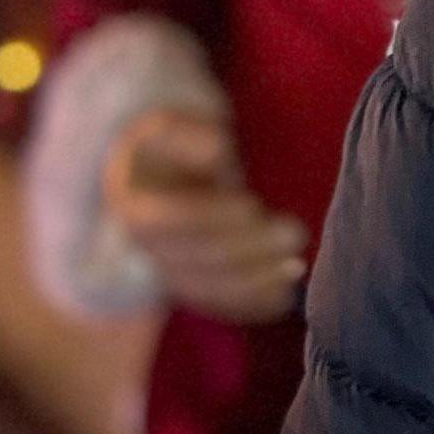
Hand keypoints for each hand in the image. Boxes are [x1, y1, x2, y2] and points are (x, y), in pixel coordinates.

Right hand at [103, 108, 309, 323]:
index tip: (252, 205)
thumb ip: (189, 136)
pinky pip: (221, 304)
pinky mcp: (195, 287)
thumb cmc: (168, 148)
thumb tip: (219, 151)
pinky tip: (285, 296)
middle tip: (296, 233)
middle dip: (249, 250)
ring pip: (210, 290)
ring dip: (255, 284)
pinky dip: (253, 305)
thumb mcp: (168, 128)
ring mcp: (171, 273)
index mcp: (137, 207)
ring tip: (296, 266)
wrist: (155, 180)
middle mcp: (150, 250)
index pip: (172, 220)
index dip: (212, 217)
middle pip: (197, 260)